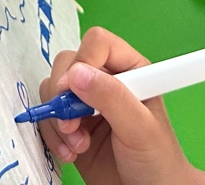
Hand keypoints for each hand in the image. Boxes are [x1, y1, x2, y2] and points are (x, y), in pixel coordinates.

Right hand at [37, 28, 192, 184]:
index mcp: (130, 70)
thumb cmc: (157, 161)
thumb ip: (111, 97)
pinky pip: (47, 117)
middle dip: (64, 96)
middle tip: (73, 124)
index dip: (82, 62)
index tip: (73, 93)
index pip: (98, 43)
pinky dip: (52, 136)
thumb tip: (75, 74)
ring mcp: (87, 104)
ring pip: (53, 90)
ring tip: (78, 145)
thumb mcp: (139, 128)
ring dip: (58, 120)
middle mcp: (106, 81)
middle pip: (68, 64)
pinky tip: (70, 153)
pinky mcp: (73, 126)